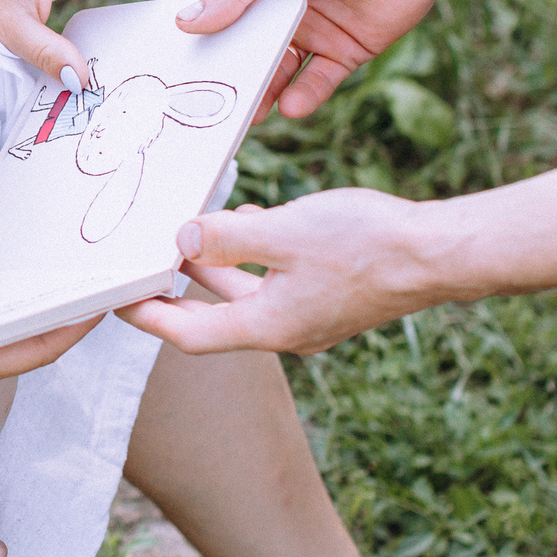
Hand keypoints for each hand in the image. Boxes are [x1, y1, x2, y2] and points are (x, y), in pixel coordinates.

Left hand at [115, 190, 449, 354]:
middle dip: (178, 291)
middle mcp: (287, 331)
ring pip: (247, 296)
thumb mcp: (284, 231)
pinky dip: (254, 259)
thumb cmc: (367, 244)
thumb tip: (183, 239)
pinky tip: (251, 222)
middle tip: (145, 266)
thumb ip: (228, 238)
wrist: (440, 255)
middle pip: (214, 318)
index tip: (116, 302)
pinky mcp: (330, 299)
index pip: (189, 334)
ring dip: (216, 269)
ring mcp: (312, 318)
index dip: (149, 318)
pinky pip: (276, 283)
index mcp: (269, 326)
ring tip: (190, 234)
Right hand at [175, 0, 463, 118]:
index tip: (170, 68)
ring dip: (263, 92)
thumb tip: (185, 24)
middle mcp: (279, 2)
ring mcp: (314, 27)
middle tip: (207, 106)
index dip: (191, 37)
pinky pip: (320, 81)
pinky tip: (294, 106)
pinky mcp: (349, 47)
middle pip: (243, 47)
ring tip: (252, 113)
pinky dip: (306, 96)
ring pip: (278, 70)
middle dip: (228, 73)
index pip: (211, 10)